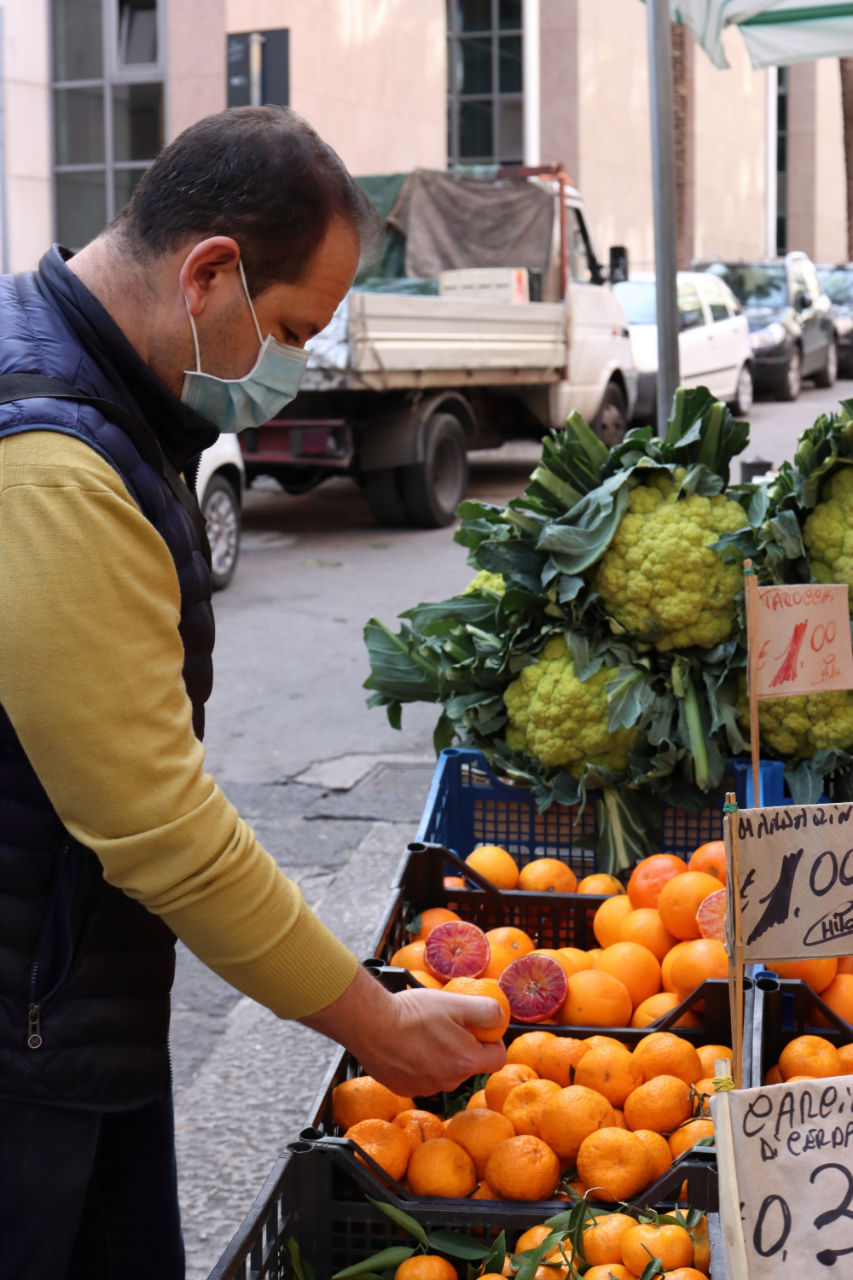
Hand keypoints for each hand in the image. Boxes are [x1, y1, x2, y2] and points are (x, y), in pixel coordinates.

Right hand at [299, 964, 506, 1096]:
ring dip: (440, 1054)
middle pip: (469, 1064)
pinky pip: (422, 1076)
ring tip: (421, 1032)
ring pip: (445, 1070)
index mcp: (466, 1062)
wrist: (370, 1025)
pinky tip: (406, 1044)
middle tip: (445, 1023)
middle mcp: (448, 1081)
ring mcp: (425, 1088)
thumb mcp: (455, 1003)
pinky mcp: (404, 1089)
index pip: (498, 1058)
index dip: (491, 1040)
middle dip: (463, 1045)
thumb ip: (486, 1011)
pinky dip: (419, 1062)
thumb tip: (501, 1018)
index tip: (476, 1027)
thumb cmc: (412, 1013)